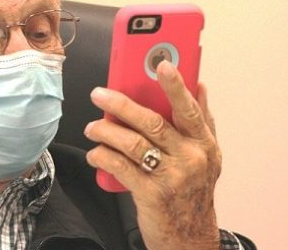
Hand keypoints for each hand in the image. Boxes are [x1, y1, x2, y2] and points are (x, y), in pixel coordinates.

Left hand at [84, 61, 221, 249]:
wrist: (189, 237)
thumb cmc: (193, 191)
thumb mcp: (206, 156)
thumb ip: (202, 121)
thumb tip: (200, 85)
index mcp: (202, 144)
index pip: (189, 109)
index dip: (175, 86)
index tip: (162, 65)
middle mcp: (189, 158)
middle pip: (151, 123)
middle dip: (121, 105)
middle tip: (99, 95)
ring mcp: (171, 177)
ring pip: (131, 144)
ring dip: (105, 132)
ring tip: (92, 128)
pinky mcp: (150, 193)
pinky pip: (120, 167)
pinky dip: (102, 156)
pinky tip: (95, 153)